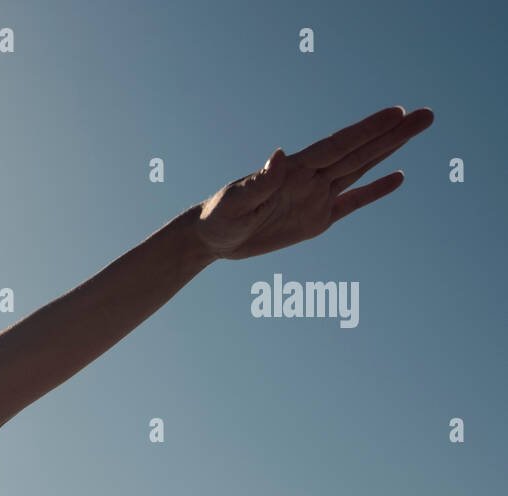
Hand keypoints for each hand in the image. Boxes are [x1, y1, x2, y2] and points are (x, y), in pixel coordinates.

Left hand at [196, 105, 434, 260]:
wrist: (212, 238)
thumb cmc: (219, 216)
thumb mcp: (236, 201)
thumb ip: (260, 181)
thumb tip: (278, 155)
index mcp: (294, 170)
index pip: (338, 146)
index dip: (367, 130)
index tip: (397, 113)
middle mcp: (310, 178)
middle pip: (359, 152)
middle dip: (393, 134)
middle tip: (426, 115)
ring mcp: (316, 197)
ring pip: (360, 170)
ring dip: (389, 152)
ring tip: (416, 131)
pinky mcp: (316, 219)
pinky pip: (351, 203)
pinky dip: (374, 191)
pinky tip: (398, 177)